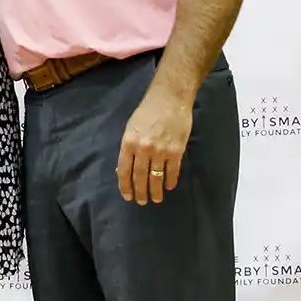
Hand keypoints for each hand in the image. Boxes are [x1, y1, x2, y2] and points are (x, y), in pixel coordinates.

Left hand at [116, 90, 192, 204]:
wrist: (170, 98)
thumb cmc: (147, 111)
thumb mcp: (131, 127)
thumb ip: (128, 148)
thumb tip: (124, 169)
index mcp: (129, 142)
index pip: (124, 170)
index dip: (125, 186)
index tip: (127, 196)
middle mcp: (143, 149)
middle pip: (140, 177)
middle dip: (140, 192)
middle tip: (142, 202)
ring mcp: (161, 151)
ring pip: (156, 178)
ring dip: (155, 191)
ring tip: (155, 198)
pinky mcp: (176, 151)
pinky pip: (172, 172)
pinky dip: (170, 181)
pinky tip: (168, 186)